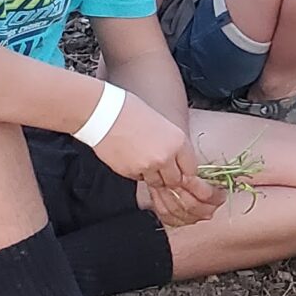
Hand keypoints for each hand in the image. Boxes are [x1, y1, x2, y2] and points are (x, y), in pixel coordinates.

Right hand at [90, 94, 219, 220]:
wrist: (104, 113)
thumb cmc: (132, 112)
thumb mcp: (163, 125)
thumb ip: (173, 145)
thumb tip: (178, 161)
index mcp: (178, 142)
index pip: (191, 169)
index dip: (185, 170)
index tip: (180, 170)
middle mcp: (166, 157)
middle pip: (175, 181)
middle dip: (170, 177)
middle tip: (162, 168)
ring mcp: (148, 167)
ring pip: (157, 183)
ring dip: (154, 176)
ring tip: (144, 159)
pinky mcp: (130, 172)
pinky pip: (139, 179)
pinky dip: (138, 173)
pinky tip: (131, 157)